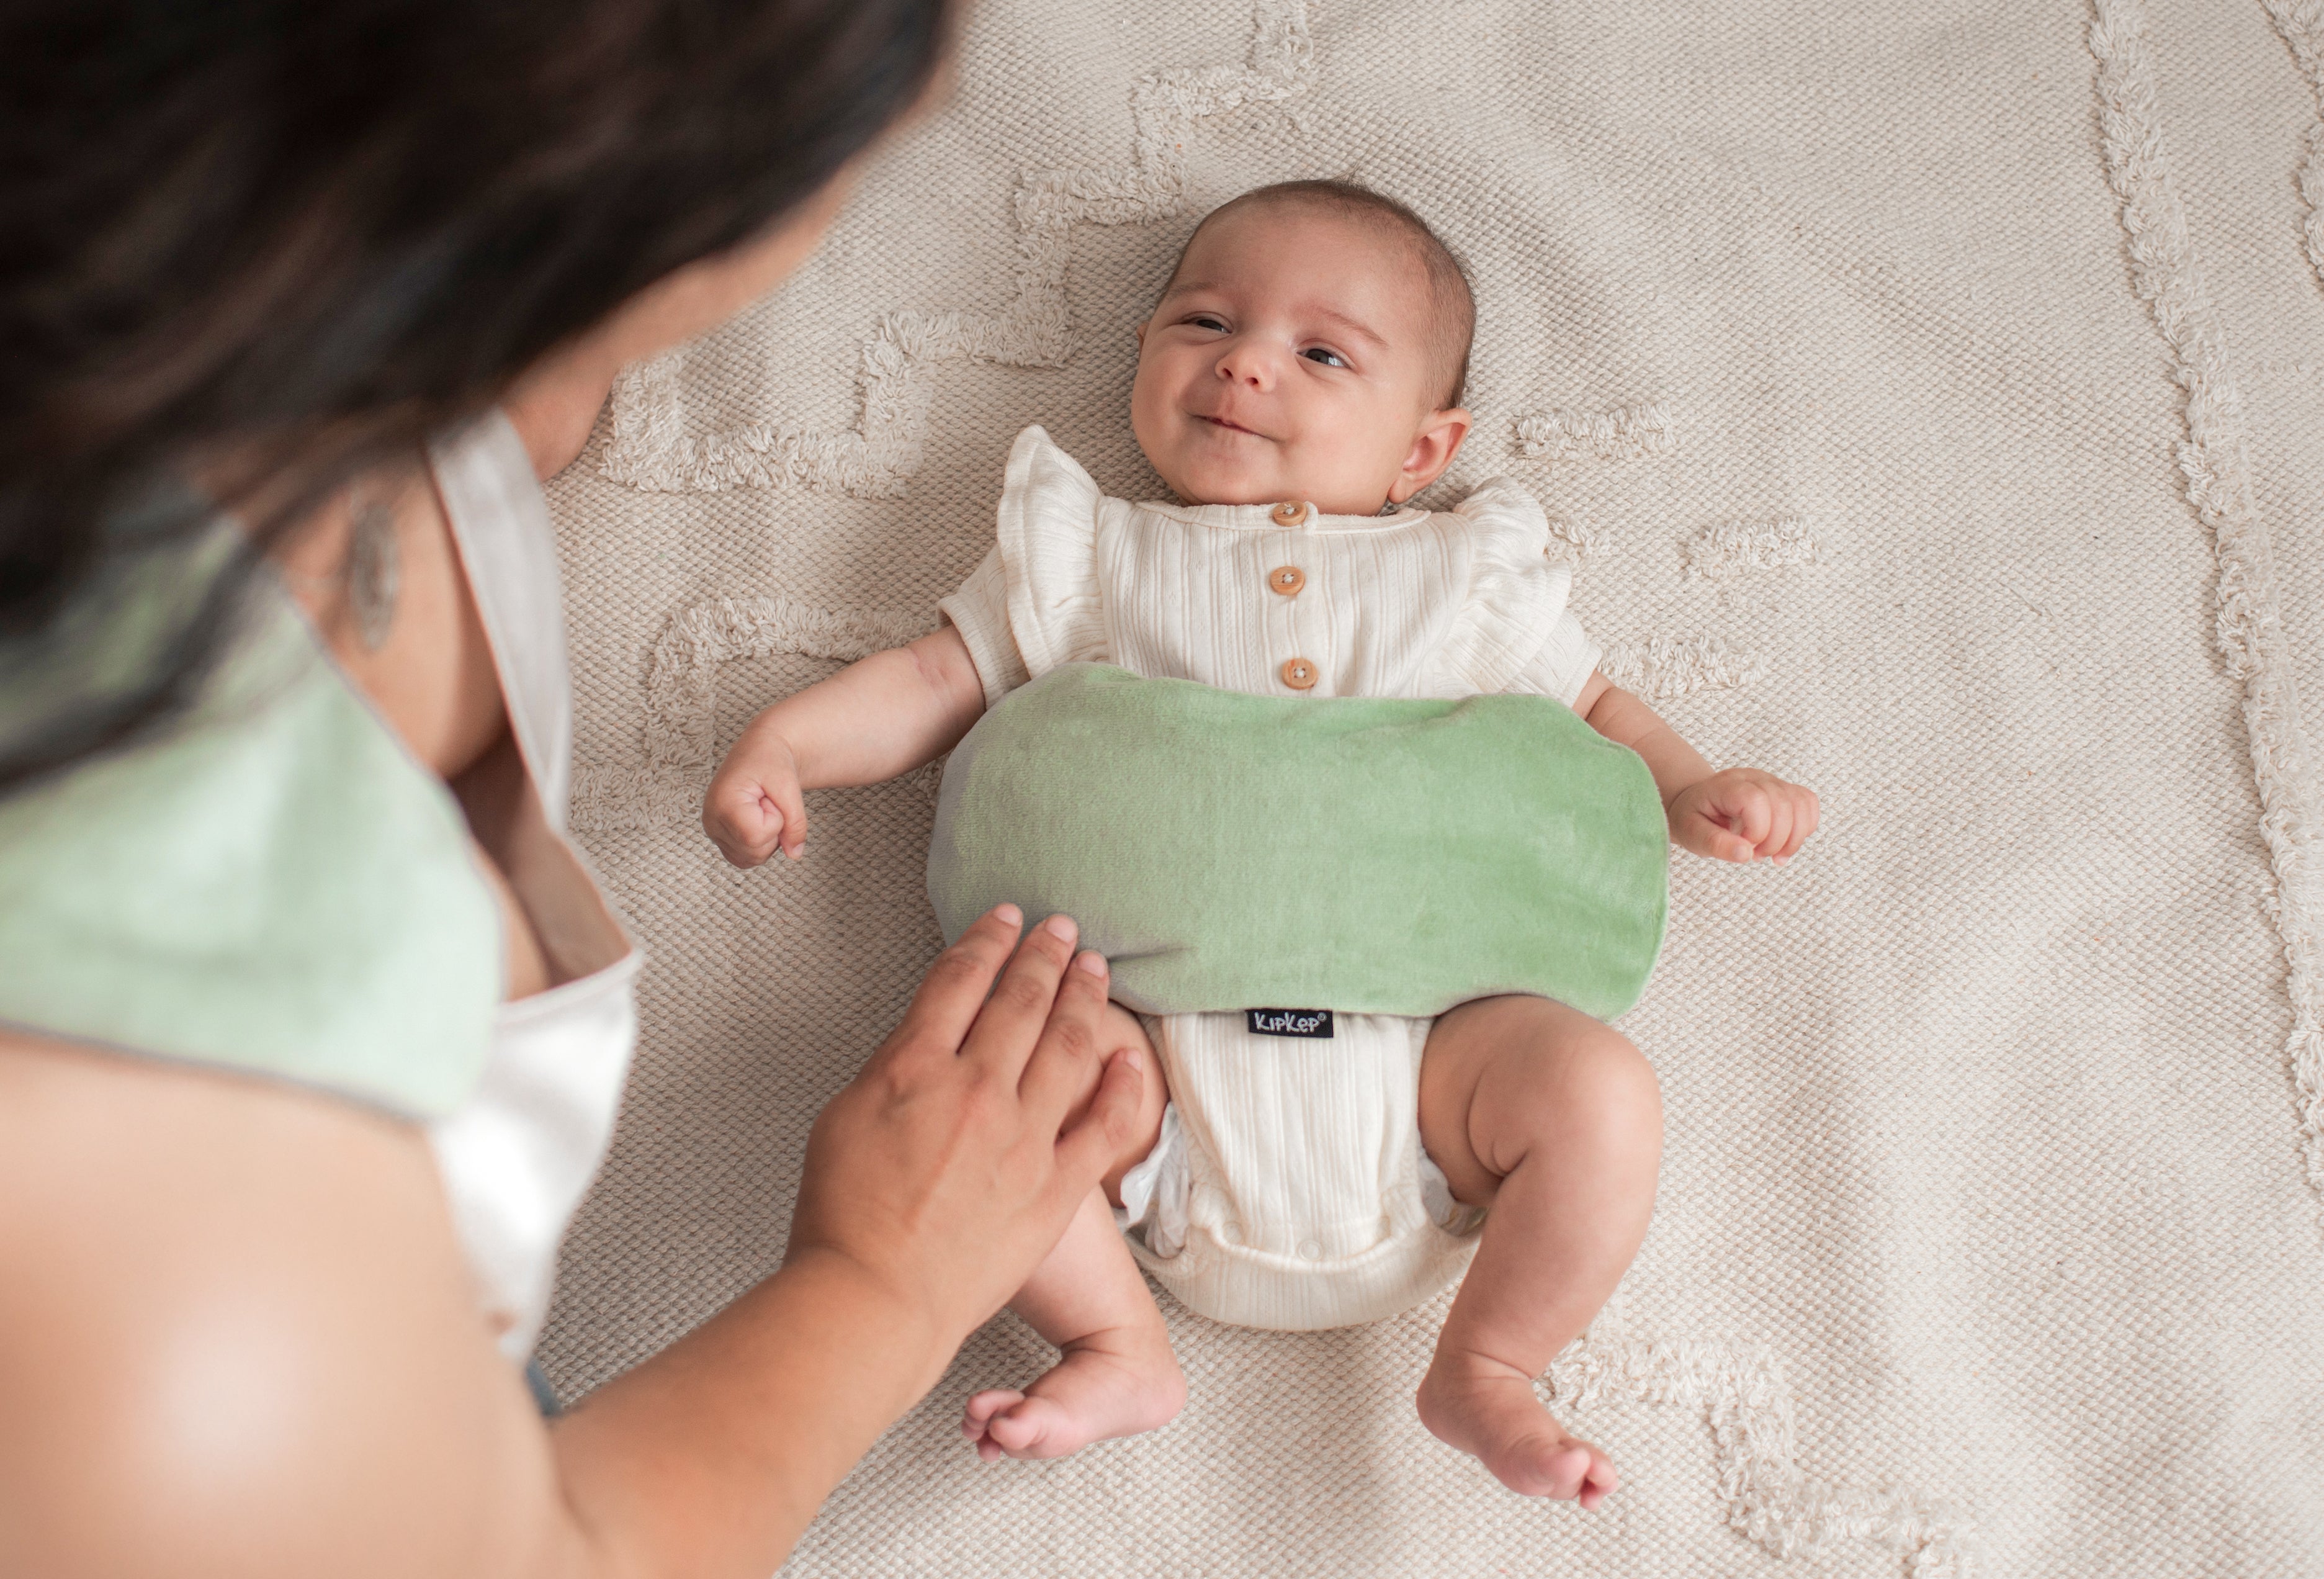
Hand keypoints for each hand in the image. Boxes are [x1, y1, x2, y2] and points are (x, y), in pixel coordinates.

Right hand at [703, 727, 807, 865]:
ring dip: (767, 838)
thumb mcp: (789, 787)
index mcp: (722, 803)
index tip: (769, 797)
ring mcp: (712, 831)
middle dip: (772, 829)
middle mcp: (711, 820)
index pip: (756, 837)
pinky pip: (745, 858)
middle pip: (754, 852)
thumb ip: (795, 823)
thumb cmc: (771, 761)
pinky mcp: (719, 837)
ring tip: (761, 809)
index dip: (775, 821)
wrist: (760, 750)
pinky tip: (757, 820)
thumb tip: (795, 855)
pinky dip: (759, 845)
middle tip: (767, 802)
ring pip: (750, 859)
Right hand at [785, 905, 1146, 1360]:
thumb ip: (888, 1072)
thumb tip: (918, 1045)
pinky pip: (1106, 1124)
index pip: (959, 980)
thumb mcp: (840, 1119)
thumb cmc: (842, 1222)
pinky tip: (1130, 1057)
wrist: (873, 1299)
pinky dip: (1123, 1085)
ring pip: (1069, 1045)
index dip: (987, 940)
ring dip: (1085, 996)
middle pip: (1022, 1000)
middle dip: (1045, 953)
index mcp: (913, 1067)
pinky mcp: (1055, 1186)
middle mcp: (975, 1089)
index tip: (1005, 919)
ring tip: (1094, 968)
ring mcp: (1022, 1136)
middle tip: (1062, 929)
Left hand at [1667, 768, 1819, 864]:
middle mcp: (1753, 777)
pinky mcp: (1784, 790)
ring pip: (1802, 803)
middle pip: (1783, 804)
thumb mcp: (1691, 834)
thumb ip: (1715, 844)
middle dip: (1775, 841)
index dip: (1757, 831)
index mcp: (1727, 786)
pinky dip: (1804, 828)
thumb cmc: (1693, 819)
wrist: (1697, 803)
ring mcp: (1772, 781)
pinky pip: (1808, 803)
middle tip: (1756, 856)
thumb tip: (1745, 854)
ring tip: (1773, 855)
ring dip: (1794, 838)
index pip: (1756, 800)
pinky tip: (1784, 844)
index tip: (1744, 848)